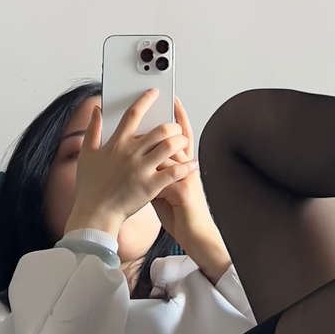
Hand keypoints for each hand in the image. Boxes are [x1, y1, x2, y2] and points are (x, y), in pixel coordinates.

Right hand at [66, 89, 193, 233]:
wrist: (95, 215)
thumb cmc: (90, 187)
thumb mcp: (87, 155)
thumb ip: (92, 130)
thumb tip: (96, 110)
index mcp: (116, 144)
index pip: (133, 114)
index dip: (145, 100)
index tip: (154, 92)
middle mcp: (131, 153)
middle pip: (160, 130)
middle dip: (172, 125)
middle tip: (175, 127)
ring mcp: (141, 169)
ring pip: (170, 146)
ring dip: (181, 141)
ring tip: (183, 142)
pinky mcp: (151, 186)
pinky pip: (174, 172)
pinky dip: (186, 166)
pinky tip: (192, 163)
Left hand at [151, 99, 212, 241]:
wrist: (195, 235)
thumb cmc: (179, 212)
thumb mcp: (166, 187)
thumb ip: (155, 169)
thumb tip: (139, 155)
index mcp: (182, 165)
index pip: (180, 135)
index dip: (177, 117)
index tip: (171, 99)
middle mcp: (187, 167)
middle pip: (179, 137)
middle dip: (168, 120)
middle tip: (157, 102)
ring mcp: (187, 177)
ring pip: (173, 152)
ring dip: (159, 141)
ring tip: (147, 128)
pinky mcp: (184, 190)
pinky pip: (169, 172)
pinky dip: (157, 166)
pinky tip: (145, 161)